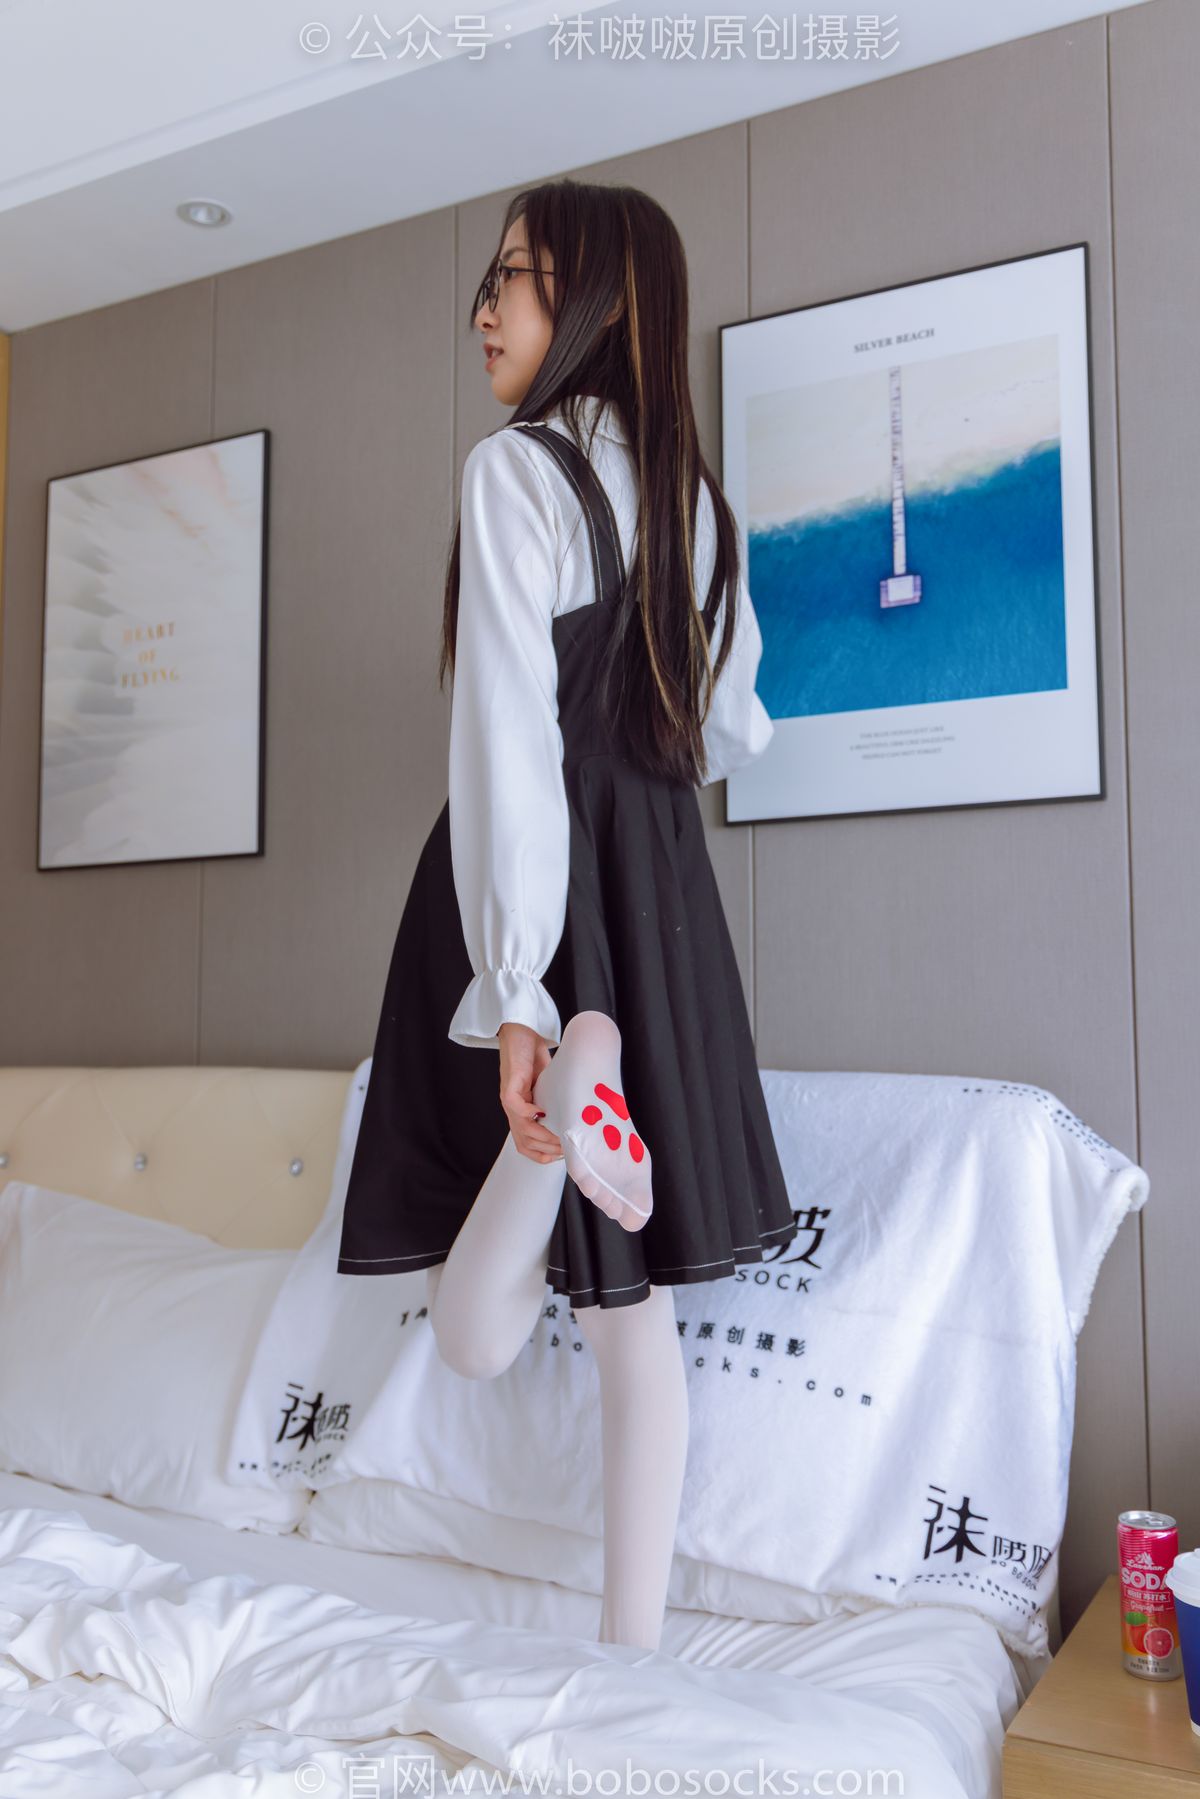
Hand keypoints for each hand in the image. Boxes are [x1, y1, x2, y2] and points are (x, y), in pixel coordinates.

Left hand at [498, 1022, 564, 1162]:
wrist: (521, 1033)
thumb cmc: (534, 1057)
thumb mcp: (548, 1085)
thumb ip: (556, 1101)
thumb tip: (579, 1116)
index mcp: (522, 1113)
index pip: (526, 1145)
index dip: (542, 1156)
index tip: (562, 1157)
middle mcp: (514, 1110)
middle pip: (524, 1143)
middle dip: (546, 1151)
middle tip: (566, 1149)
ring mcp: (510, 1099)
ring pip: (521, 1129)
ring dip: (541, 1137)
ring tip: (559, 1138)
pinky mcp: (508, 1086)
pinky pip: (516, 1107)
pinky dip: (529, 1115)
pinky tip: (542, 1113)